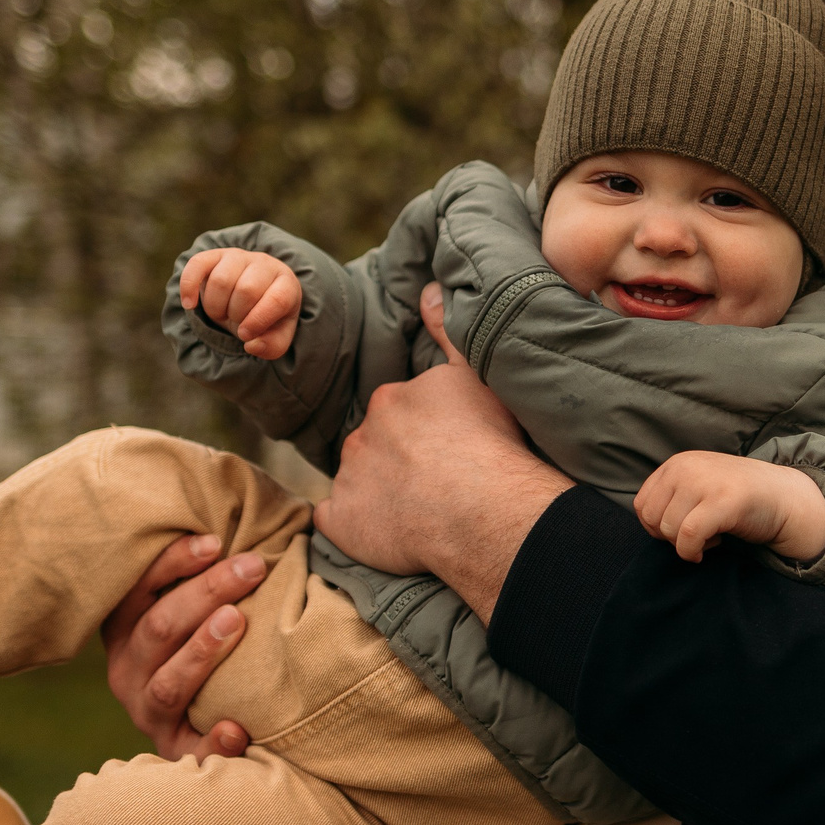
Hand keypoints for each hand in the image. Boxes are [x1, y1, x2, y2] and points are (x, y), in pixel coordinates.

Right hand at [101, 531, 266, 759]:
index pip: (137, 589)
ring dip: (201, 652)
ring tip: (237, 622)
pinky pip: (190, 750)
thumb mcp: (187, 609)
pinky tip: (237, 729)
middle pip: (159, 628)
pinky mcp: (174, 750)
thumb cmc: (200, 642)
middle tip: (251, 568)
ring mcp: (147, 712)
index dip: (174, 563)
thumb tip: (248, 530)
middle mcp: (127, 670)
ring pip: (167, 684)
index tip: (217, 541)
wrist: (194, 725)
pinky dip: (212, 740)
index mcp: (124, 630)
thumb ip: (204, 574)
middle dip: (205, 593)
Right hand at [180, 247, 302, 358]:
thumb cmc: (266, 318)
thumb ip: (271, 346)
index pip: (277, 300)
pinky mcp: (213, 256)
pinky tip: (190, 305)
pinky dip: (189, 287)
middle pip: (246, 290)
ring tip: (222, 312)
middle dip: (236, 315)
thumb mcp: (276, 336)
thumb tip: (252, 345)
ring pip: (221, 280)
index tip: (245, 335)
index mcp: (286, 284)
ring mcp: (238, 257)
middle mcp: (264, 264)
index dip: (258, 321)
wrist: (251, 296)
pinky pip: (196, 265)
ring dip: (216, 307)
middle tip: (235, 321)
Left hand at [311, 282, 571, 621]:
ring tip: (419, 513)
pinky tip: (381, 533)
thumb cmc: (488, 440)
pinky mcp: (342, 521)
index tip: (447, 449)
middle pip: (374, 444)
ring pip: (356, 481)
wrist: (480, 507)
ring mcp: (349, 479)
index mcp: (391, 400)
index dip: (422, 432)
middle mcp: (361, 434)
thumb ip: (449, 332)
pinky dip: (352, 526)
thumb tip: (427, 291)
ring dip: (377, 492)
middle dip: (396, 460)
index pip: (398, 412)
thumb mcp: (476, 374)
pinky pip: (336, 521)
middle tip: (435, 482)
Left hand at [635, 451, 824, 564]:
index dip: (656, 528)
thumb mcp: (698, 485)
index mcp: (678, 463)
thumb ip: (672, 496)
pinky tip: (711, 547)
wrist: (784, 497)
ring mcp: (705, 482)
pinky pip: (688, 536)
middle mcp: (687, 467)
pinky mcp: (723, 501)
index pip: (642, 505)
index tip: (681, 531)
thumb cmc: (738, 498)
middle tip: (698, 534)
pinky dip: (693, 551)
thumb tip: (646, 522)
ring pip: (669, 529)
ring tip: (711, 534)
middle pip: (653, 519)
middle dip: (671, 537)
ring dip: (687, 544)